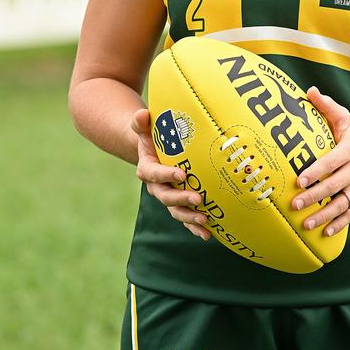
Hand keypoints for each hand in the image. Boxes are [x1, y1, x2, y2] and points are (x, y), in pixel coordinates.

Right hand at [132, 108, 210, 240]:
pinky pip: (185, 219)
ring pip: (176, 211)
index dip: (166, 175)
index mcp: (147, 168)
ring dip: (189, 218)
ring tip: (205, 220)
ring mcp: (167, 197)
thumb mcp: (144, 128)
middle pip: (166, 196)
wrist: (152, 152)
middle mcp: (156, 187)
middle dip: (181, 199)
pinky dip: (194, 228)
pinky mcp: (178, 204)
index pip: (154, 174)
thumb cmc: (152, 137)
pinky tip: (208, 234)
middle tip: (198, 199)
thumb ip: (141, 122)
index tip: (181, 174)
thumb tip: (142, 114)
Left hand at [290, 87, 349, 236]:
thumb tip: (309, 91)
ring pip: (343, 204)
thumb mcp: (344, 119)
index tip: (299, 180)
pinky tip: (324, 233)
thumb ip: (327, 106)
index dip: (316, 171)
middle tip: (295, 203)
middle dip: (314, 196)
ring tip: (306, 222)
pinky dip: (339, 225)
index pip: (332, 162)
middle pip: (335, 185)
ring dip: (324, 215)